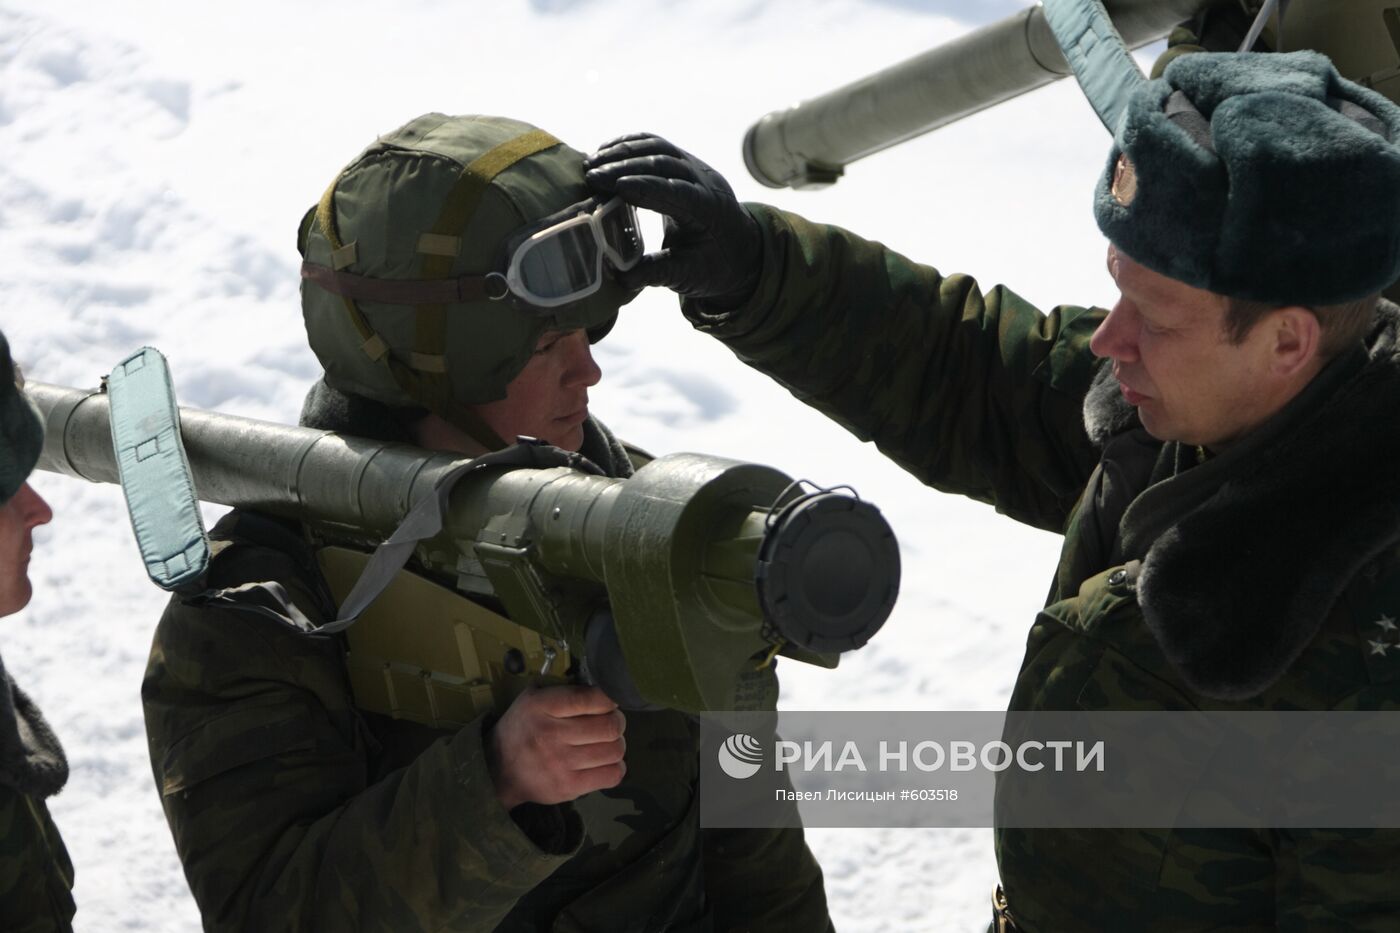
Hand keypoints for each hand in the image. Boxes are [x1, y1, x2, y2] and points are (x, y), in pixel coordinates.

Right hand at [486, 684, 626, 809]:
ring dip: (617, 745)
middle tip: (611, 722)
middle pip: (610, 726)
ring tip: (607, 743)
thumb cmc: (523, 727)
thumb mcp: (533, 697)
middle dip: (617, 722)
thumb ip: (564, 688)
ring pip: (615, 751)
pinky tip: (605, 762)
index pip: (592, 699)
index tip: (608, 702)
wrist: (499, 769)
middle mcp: (552, 734)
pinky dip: (616, 768)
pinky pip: (611, 776)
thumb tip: (603, 684)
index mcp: (543, 706)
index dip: (609, 699)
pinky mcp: (568, 787)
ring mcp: (561, 763)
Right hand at [585, 133, 760, 304]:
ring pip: (658, 148)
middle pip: (664, 164)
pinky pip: (656, 144)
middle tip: (591, 176)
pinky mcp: (684, 161)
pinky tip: (604, 153)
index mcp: (710, 211)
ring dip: (623, 152)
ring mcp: (695, 167)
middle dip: (625, 167)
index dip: (646, 187)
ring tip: (590, 163)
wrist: (738, 247)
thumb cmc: (712, 265)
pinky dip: (629, 145)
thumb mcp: (688, 275)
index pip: (677, 192)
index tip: (615, 187)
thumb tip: (622, 278)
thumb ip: (657, 274)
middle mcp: (705, 182)